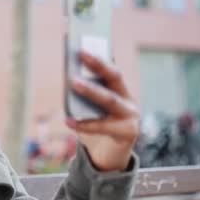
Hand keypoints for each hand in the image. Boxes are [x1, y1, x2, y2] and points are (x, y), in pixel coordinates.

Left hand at [66, 51, 139, 171]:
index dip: (100, 55)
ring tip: (73, 82)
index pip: (111, 67)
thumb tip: (69, 75)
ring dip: (91, 90)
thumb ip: (84, 93)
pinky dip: (84, 123)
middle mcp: (128, 99)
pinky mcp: (128, 133)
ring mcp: (131, 116)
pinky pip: (103, 126)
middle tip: (80, 53)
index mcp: (119, 90)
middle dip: (98, 64)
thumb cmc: (95, 127)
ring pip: (110, 100)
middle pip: (114, 77)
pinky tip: (67, 121)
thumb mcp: (89, 107)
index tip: (85, 42)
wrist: (107, 156)